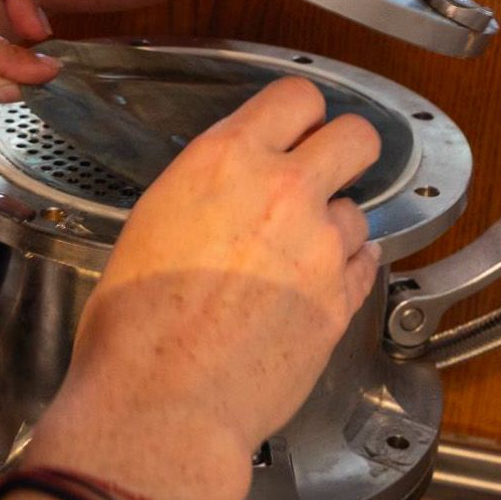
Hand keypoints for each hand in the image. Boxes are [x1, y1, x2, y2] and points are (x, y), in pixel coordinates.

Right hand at [20, 78, 380, 499]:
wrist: (163, 403)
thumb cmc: (136, 324)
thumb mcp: (154, 219)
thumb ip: (209, 187)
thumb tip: (233, 186)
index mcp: (226, 159)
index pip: (297, 96)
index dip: (302, 111)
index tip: (299, 126)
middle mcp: (283, 191)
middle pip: (357, 137)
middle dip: (346, 150)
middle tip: (327, 170)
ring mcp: (321, 246)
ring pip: (359, 210)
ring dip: (334, 226)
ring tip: (295, 257)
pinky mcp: (341, 298)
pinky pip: (364, 264)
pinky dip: (345, 270)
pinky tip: (310, 287)